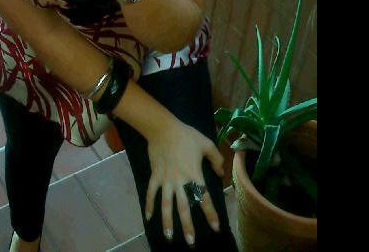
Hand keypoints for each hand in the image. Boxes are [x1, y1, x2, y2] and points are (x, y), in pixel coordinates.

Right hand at [146, 118, 223, 244]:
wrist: (162, 128)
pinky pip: (151, 193)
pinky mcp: (155, 175)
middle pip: (184, 207)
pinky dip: (149, 205)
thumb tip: (221, 173)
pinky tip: (148, 217)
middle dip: (187, 226)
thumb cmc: (186, 135)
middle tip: (191, 242)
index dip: (210, 214)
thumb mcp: (206, 143)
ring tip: (169, 236)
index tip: (215, 227)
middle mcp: (180, 181)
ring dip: (167, 221)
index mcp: (194, 174)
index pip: (204, 198)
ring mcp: (165, 179)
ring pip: (166, 204)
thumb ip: (216, 159)